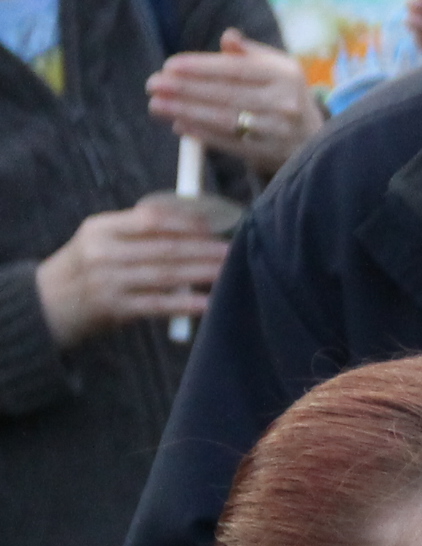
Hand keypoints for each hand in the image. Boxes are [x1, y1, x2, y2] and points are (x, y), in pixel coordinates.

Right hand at [31, 199, 228, 347]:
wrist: (48, 302)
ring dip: (201, 273)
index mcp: (101, 228)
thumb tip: (187, 221)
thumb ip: (135, 230)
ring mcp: (110, 281)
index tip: (213, 225)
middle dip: (203, 249)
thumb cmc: (86, 267)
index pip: (149, 219)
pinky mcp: (116, 308)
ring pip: (166, 275)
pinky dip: (186, 304)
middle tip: (233, 249)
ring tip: (228, 270)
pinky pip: (159, 305)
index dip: (184, 221)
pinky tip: (210, 303)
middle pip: (164, 248)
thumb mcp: (99, 239)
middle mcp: (104, 251)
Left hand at [148, 30, 324, 174]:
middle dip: (185, 90)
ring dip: (186, 112)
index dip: (201, 68)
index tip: (170, 67)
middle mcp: (285, 103)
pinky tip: (180, 125)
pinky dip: (202, 134)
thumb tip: (228, 39)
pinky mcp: (269, 153)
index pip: (236, 70)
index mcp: (285, 75)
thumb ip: (249, 53)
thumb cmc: (285, 96)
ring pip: (225, 119)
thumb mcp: (277, 68)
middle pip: (227, 95)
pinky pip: (230, 143)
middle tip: (153, 85)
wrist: (315, 140)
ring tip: (157, 106)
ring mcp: (278, 131)